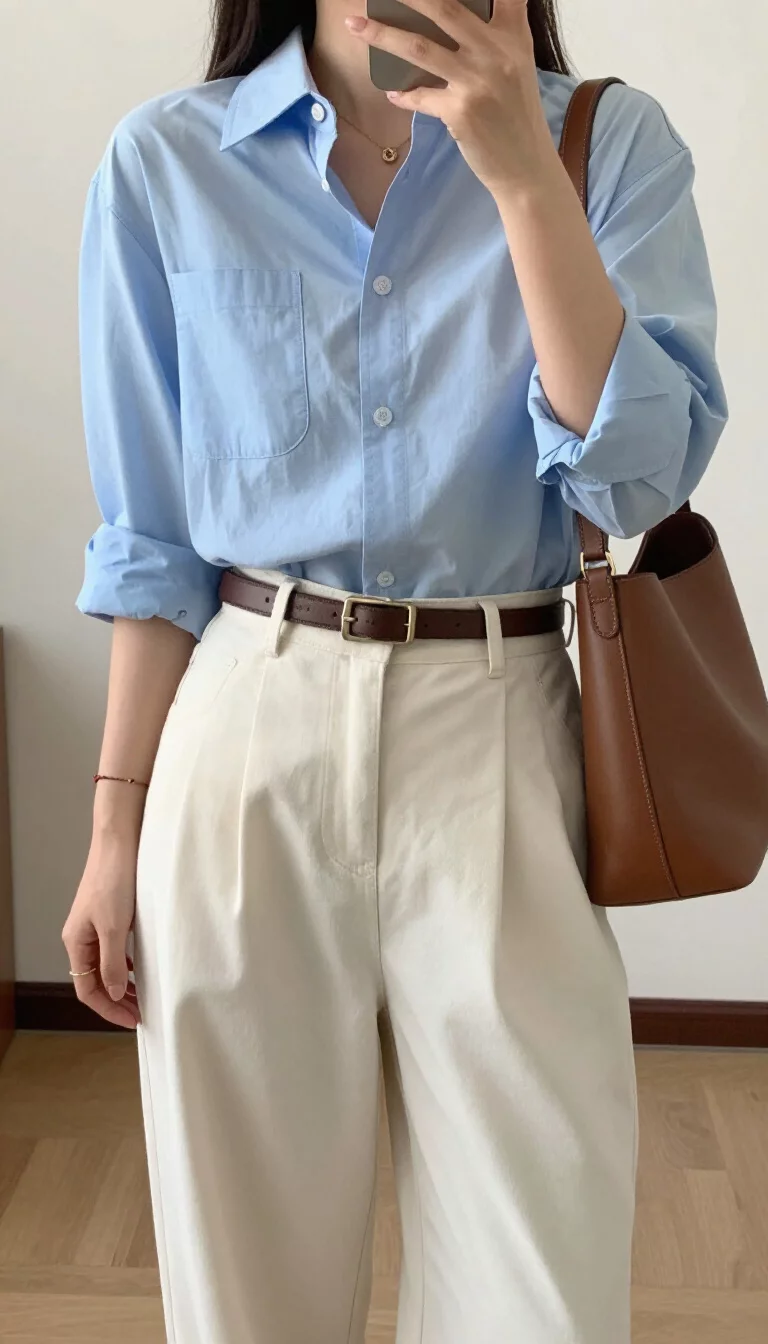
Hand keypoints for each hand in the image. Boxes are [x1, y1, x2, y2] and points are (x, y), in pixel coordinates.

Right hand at [62, 831, 141, 1029]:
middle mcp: (81, 937)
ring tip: (143, 998)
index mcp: (76, 942)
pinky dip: (126, 965)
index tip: (132, 1021)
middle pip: (94, 980)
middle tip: (141, 1014)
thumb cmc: (114, 881)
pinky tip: (140, 969)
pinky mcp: (109, 915)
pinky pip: (113, 950)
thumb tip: (115, 993)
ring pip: (105, 966)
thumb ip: (113, 964)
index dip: (108, 1009)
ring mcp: (94, 926)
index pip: (86, 989)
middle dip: (116, 1000)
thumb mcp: (115, 928)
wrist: (119, 843)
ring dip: (122, 984)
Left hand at [346, 0, 560, 195]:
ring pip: (419, 48)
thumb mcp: (518, 66)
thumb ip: (495, 37)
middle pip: (445, 8)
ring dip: (382, 34)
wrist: (526, 166)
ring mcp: (476, 81)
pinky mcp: (460, 111)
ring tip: (355, 24)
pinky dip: (404, 95)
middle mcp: (496, 52)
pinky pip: (420, 96)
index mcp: (513, 36)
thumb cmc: (518, 116)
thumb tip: (449, 18)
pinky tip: (393, 93)